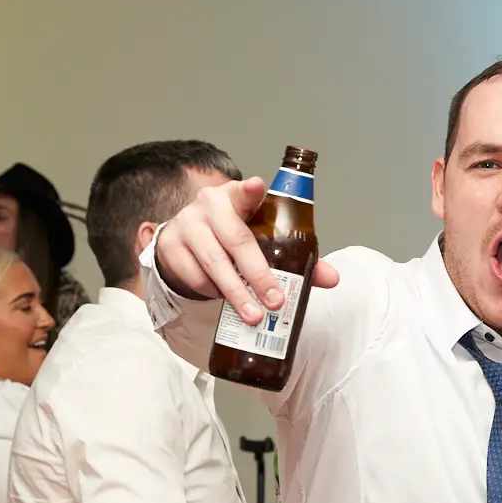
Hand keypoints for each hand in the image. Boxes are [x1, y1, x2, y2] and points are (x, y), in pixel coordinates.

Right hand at [152, 177, 340, 320]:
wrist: (186, 238)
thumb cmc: (232, 235)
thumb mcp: (260, 236)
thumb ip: (295, 254)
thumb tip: (331, 278)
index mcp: (236, 197)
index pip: (244, 192)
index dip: (250, 191)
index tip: (257, 187)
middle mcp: (208, 206)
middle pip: (236, 241)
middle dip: (258, 275)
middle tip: (275, 301)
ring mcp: (186, 225)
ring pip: (213, 264)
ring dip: (236, 293)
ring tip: (254, 315)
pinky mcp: (169, 247)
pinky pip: (193, 277)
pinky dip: (211, 292)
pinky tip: (224, 299)